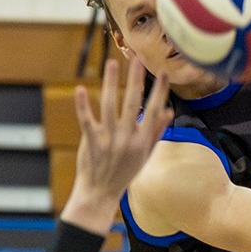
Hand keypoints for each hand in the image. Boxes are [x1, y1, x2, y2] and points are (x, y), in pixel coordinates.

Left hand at [60, 58, 172, 232]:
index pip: (154, 111)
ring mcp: (109, 140)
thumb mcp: (145, 155)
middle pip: (132, 103)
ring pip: (109, 105)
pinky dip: (83, 105)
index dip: (159, 91)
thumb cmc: (125, 172)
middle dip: (135, 79)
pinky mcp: (91, 141)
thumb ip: (156, 132)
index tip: (163, 73)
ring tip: (112, 63)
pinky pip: (86, 119)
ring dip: (111, 82)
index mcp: (143, 141)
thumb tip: (169, 111)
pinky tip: (81, 89)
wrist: (101, 192)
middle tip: (137, 59)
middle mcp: (127, 139)